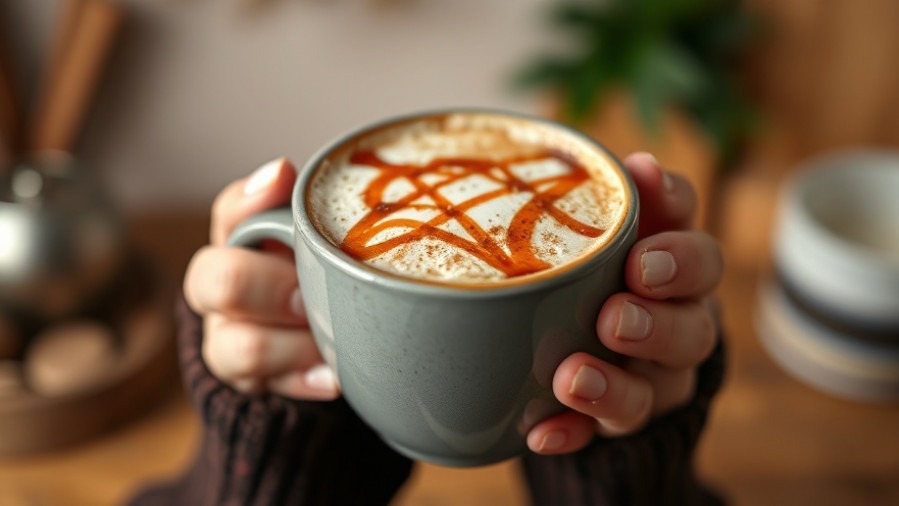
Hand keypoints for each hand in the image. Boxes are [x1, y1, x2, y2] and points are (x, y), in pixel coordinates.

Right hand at [183, 158, 340, 399]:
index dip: (252, 199)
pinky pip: (267, 388)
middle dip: (269, 288)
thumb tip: (297, 172)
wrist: (306, 343)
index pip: (233, 210)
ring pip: (238, 346)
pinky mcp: (247, 383)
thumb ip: (319, 210)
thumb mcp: (325, 239)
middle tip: (310, 296)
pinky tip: (335, 376)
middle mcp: (221, 285)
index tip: (283, 182)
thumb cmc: (318, 275)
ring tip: (332, 344)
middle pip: (218, 281)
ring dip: (292, 346)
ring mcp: (228, 337)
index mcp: (241, 239)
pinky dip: (305, 380)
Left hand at [526, 152, 722, 453]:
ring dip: (617, 385)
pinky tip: (538, 432)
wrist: (595, 347)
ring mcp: (655, 376)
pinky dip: (573, 432)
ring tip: (573, 377)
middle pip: (695, 326)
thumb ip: (599, 199)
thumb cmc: (587, 268)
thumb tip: (613, 153)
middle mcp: (678, 320)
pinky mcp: (622, 419)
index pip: (692, 243)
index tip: (641, 221)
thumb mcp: (590, 230)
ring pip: (660, 387)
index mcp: (670, 266)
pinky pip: (605, 435)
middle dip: (659, 322)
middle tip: (616, 316)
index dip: (675, 228)